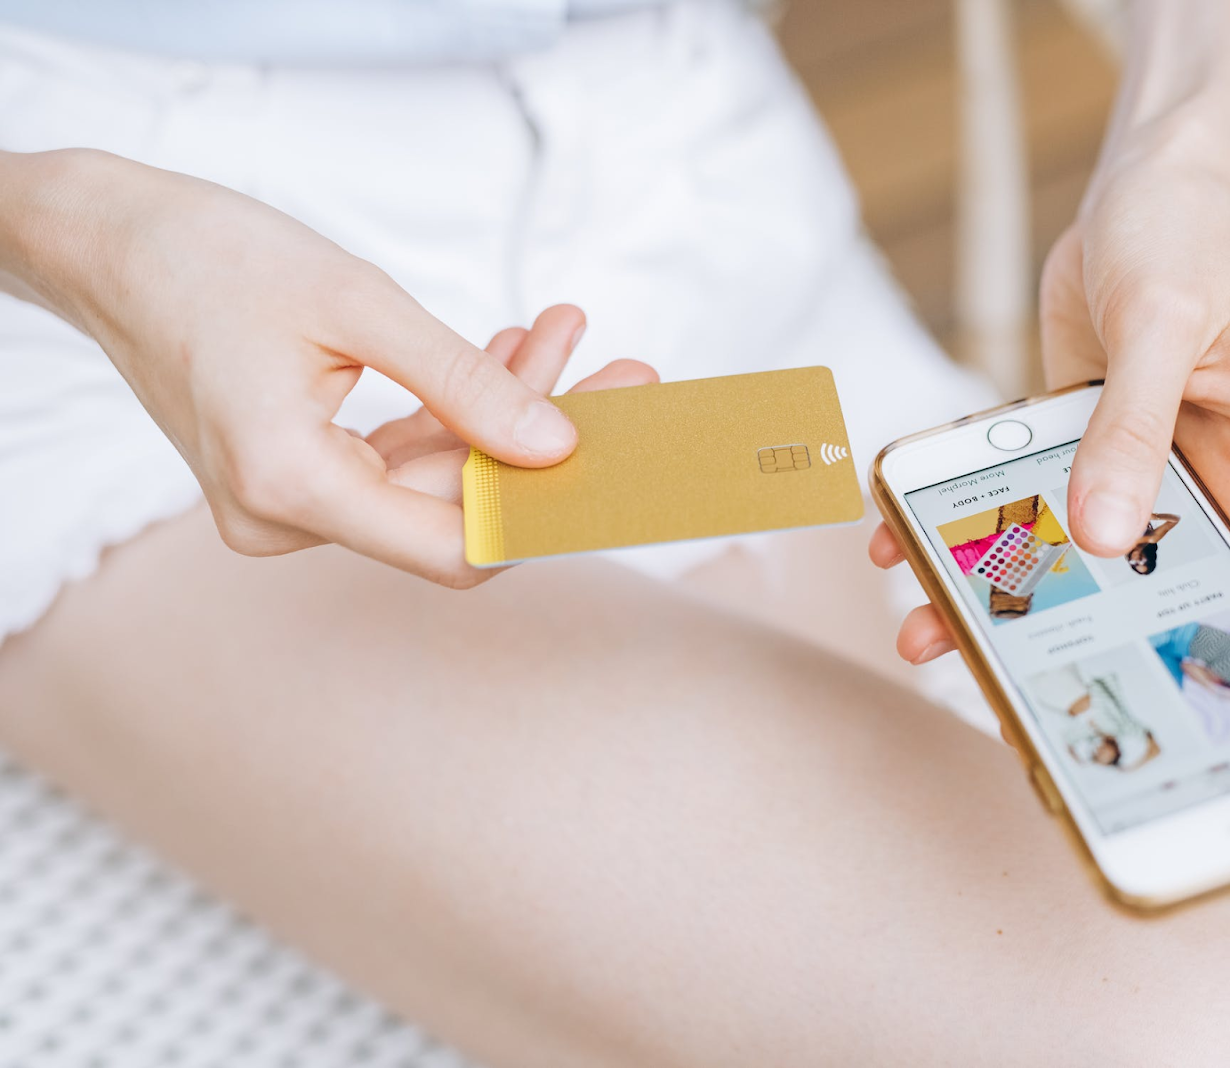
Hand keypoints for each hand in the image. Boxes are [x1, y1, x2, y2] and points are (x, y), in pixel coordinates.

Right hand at [21, 151, 655, 586]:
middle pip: (455, 507)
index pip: (456, 548)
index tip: (621, 459)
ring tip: (566, 336)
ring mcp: (289, 504)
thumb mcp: (359, 304)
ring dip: (505, 410)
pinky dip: (455, 409)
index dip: (546, 513)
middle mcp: (284, 518)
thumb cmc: (211, 258)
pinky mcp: (297, 475)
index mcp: (290, 485)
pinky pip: (400, 455)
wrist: (110, 243)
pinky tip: (512, 351)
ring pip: (437, 476)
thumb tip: (559, 448)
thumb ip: (465, 383)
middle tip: (626, 375)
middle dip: (542, 437)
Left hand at [870, 131, 1229, 724]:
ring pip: (1092, 567)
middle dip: (1134, 662)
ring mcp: (1151, 472)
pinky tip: (901, 544)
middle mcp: (1223, 481)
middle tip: (1068, 720)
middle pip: (1196, 599)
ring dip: (1015, 606)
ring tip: (936, 639)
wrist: (1136, 187)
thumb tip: (1105, 536)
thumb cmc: (1184, 234)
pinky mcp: (1085, 452)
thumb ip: (1132, 427)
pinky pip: (1028, 508)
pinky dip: (969, 531)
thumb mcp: (1161, 320)